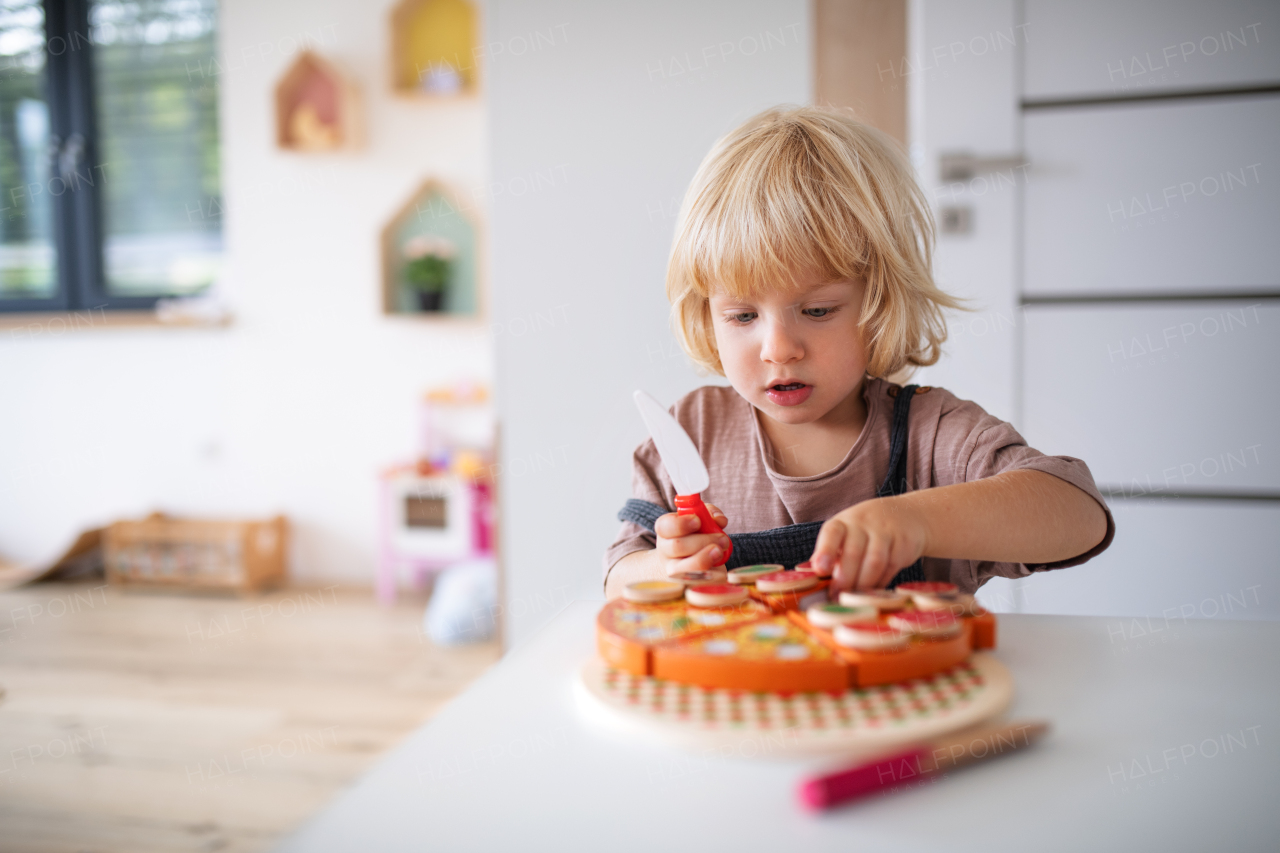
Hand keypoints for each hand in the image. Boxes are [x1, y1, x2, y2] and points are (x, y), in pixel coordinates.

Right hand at [654, 505, 729, 576]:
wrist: (689, 562)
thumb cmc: (696, 536)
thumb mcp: (702, 520)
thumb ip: (710, 514)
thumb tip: (719, 520)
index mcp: (665, 530)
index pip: (665, 526)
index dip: (681, 524)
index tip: (698, 521)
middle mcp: (665, 550)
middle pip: (677, 546)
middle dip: (702, 541)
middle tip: (722, 539)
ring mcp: (673, 569)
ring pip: (683, 567)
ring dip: (704, 558)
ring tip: (719, 552)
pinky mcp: (686, 583)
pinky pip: (695, 581)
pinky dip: (709, 575)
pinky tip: (718, 567)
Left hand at [810, 497, 927, 591]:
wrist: (906, 514)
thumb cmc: (865, 531)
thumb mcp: (846, 534)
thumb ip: (830, 553)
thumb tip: (812, 576)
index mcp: (843, 522)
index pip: (832, 532)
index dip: (825, 550)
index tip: (821, 569)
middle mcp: (862, 523)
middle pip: (853, 552)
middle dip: (845, 579)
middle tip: (838, 597)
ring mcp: (885, 531)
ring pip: (874, 561)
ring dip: (863, 584)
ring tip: (855, 598)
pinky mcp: (903, 542)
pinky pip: (891, 566)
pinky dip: (881, 582)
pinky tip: (873, 590)